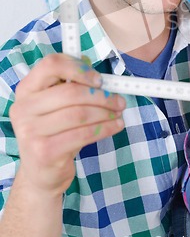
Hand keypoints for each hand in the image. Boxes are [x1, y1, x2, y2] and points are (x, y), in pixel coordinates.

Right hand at [9, 53, 125, 195]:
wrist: (41, 172)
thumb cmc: (55, 132)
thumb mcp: (59, 105)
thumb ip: (73, 84)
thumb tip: (95, 70)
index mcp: (26, 89)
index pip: (51, 64)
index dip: (79, 68)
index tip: (99, 79)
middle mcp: (23, 108)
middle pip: (71, 91)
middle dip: (101, 95)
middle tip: (119, 100)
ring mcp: (30, 131)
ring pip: (80, 114)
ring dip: (106, 112)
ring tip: (118, 113)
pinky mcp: (44, 152)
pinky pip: (83, 134)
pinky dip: (105, 128)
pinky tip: (116, 126)